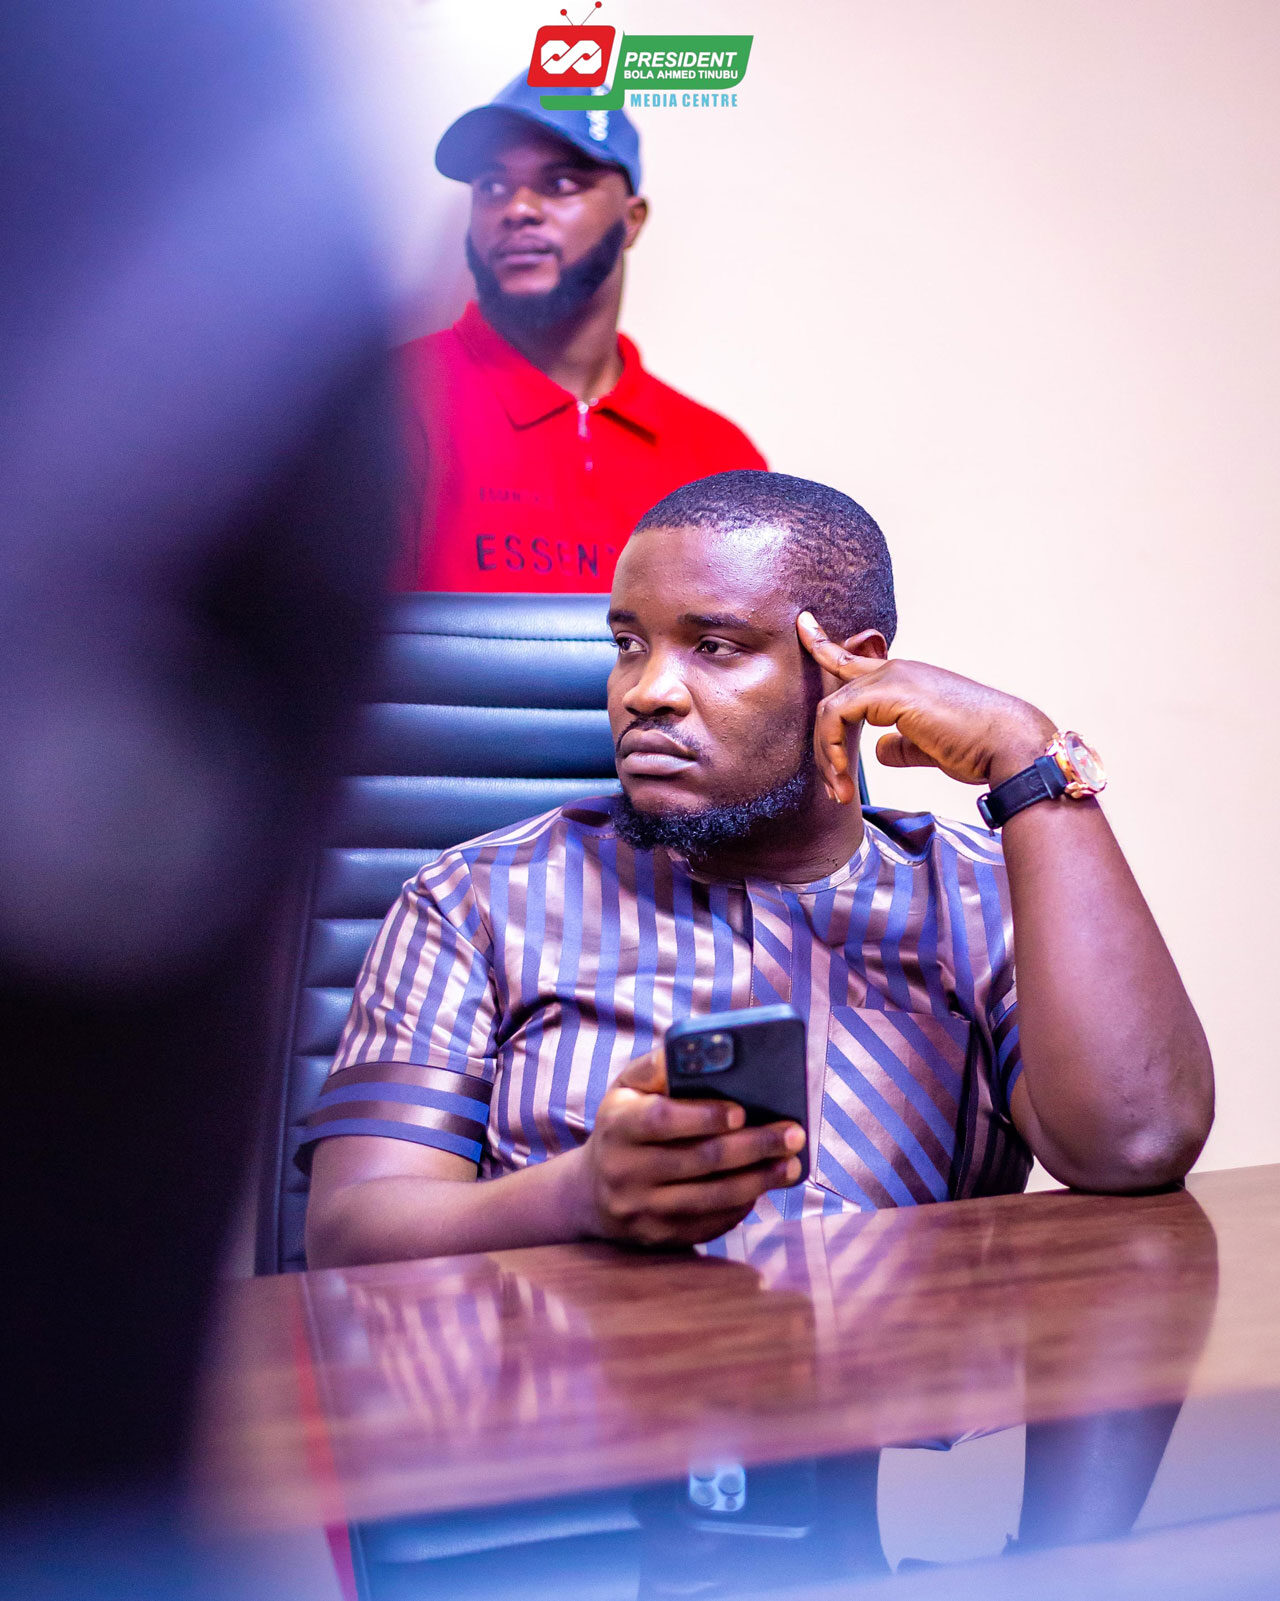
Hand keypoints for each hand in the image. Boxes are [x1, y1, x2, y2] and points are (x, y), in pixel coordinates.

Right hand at [572, 1048, 805, 1247]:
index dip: (703, 1116)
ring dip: (759, 1180)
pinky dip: (742, 1204)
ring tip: (792, 1164)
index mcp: (617, 1125)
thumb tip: (705, 1049)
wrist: (592, 1191)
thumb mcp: (628, 1089)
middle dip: (753, 1146)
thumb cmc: (625, 1124)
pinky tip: (764, 1185)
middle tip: (793, 1134)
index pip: (660, 1119)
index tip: (742, 1111)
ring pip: (711, 1197)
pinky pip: (709, 1223)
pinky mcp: (659, 1238)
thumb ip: (659, 1067)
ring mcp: (640, 1210)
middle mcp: (623, 1171)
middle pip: (698, 1160)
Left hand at [796, 612, 1055, 802]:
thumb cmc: (979, 749)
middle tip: (833, 788)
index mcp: (905, 678)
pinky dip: (832, 747)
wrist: (1009, 746)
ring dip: (828, 756)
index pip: (853, 659)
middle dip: (824, 746)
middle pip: (834, 695)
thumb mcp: (929, 746)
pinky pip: (837, 716)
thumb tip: (879, 750)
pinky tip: (842, 774)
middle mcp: (895, 670)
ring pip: (830, 710)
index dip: (824, 644)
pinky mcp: (888, 693)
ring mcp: (892, 677)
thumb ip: (900, 745)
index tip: (803, 624)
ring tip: (839, 791)